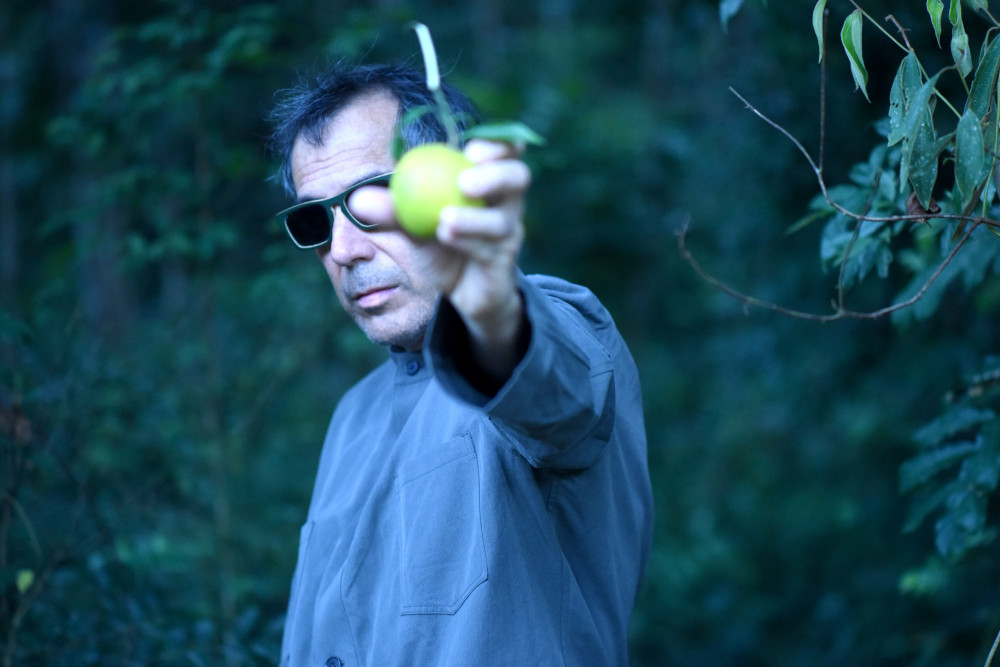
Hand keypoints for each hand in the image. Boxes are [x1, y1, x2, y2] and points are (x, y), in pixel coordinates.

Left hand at [352, 139, 530, 374]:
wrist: (461, 292)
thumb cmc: (441, 247)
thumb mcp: (412, 225)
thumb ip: (391, 210)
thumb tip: (356, 197)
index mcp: (487, 182)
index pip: (503, 151)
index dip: (497, 143)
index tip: (471, 147)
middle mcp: (506, 204)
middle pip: (518, 177)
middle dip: (495, 174)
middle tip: (464, 180)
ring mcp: (509, 234)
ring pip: (502, 220)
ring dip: (473, 218)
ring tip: (444, 219)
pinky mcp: (504, 263)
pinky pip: (491, 249)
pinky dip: (467, 241)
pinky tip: (445, 236)